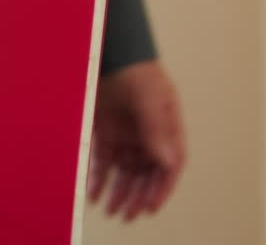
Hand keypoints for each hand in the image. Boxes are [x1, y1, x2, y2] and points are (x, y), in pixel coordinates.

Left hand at [86, 61, 185, 221]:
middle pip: (148, 172)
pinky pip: (104, 162)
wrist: (106, 50)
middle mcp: (149, 133)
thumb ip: (156, 129)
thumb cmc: (134, 68)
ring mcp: (127, 133)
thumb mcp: (148, 97)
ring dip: (120, 192)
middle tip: (129, 215)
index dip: (163, 187)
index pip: (171, 163)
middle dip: (140, 195)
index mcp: (167, 125)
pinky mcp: (106, 132)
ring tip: (112, 212)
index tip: (152, 207)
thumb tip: (167, 161)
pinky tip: (94, 195)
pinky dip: (99, 179)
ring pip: (126, 171)